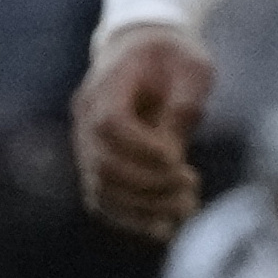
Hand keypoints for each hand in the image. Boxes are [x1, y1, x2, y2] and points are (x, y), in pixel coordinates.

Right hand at [72, 22, 218, 239]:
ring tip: (187, 208)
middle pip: (103, 163)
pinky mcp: (97, 163)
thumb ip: (182, 107)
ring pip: (100, 188)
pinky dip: (131, 219)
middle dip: (150, 183)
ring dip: (144, 207)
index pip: (109, 124)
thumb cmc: (172, 57)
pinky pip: (103, 200)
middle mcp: (85, 117)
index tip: (178, 159)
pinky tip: (165, 229)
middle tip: (192, 183)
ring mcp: (86, 143)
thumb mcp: (191, 69)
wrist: (142, 49)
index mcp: (105, 85)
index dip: (141, 148)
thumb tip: (171, 158)